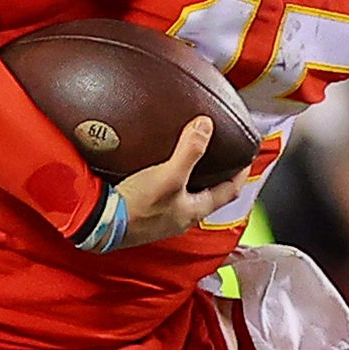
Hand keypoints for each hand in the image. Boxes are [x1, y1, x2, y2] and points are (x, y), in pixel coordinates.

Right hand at [101, 118, 256, 249]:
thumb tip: (207, 125)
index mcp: (194, 210)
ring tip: (188, 160)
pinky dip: (168, 183)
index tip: (246, 159)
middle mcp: (182, 217)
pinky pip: (164, 197)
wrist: (102, 224)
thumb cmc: (138, 207)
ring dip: (190, 180)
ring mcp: (163, 219)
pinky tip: (157, 172)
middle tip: (217, 158)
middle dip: (215, 177)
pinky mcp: (144, 215)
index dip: (240, 175)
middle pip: (208, 195)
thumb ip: (190, 150)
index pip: (229, 192)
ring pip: (185, 197)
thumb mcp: (169, 175)